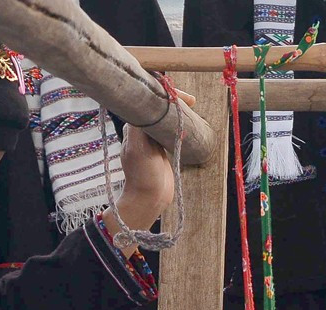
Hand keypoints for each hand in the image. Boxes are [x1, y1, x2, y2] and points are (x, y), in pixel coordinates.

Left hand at [111, 88, 192, 233]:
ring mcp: (151, 139)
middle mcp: (141, 130)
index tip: (181, 98)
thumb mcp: (139, 148)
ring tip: (192, 108)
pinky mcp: (160, 148)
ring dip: (177, 110)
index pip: (148, 101)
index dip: (164, 94)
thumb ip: (140, 125)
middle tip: (191, 102)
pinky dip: (179, 123)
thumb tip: (147, 102)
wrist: (149, 199)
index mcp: (133, 126)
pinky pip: (170, 129)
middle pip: (157, 107)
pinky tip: (189, 123)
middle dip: (173, 100)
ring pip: (164, 117)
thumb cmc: (143, 175)